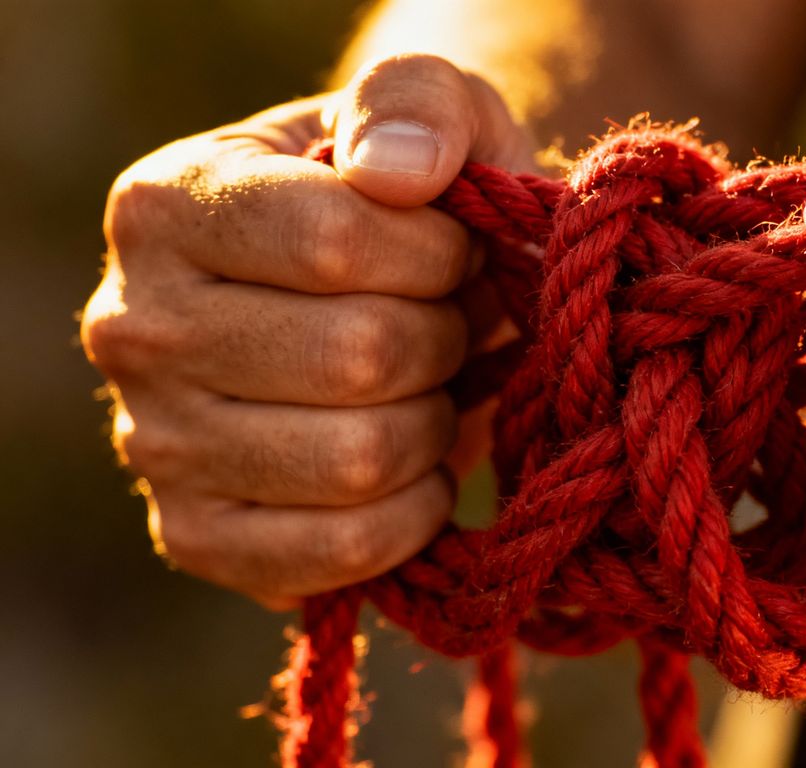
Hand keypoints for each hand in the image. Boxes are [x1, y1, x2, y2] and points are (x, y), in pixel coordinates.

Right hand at [81, 54, 533, 608]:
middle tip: (446, 324)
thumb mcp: (430, 117)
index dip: (436, 253)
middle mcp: (133, 327)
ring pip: (360, 459)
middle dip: (444, 340)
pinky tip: (419, 467)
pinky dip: (415, 512)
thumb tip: (393, 174)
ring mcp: (154, 444)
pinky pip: (342, 553)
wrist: (398, 301)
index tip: (452, 248)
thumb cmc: (416, 205)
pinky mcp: (199, 538)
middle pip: (358, 357)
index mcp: (167, 205)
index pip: (335, 242)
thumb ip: (417, 103)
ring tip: (428, 386)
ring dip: (437, 424)